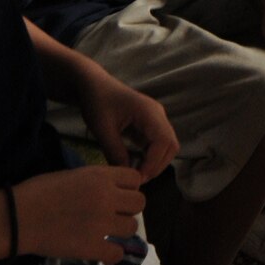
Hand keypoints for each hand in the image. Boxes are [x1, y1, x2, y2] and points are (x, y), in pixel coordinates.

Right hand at [15, 165, 146, 261]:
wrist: (18, 217)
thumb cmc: (37, 192)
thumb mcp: (71, 175)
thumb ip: (95, 181)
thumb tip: (109, 189)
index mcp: (100, 176)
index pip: (135, 178)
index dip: (129, 187)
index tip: (119, 194)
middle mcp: (107, 197)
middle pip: (139, 203)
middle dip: (128, 209)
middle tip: (113, 215)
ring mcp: (102, 223)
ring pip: (132, 228)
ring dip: (121, 231)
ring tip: (106, 233)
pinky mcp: (93, 247)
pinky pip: (118, 253)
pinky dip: (111, 254)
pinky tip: (101, 250)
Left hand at [77, 66, 177, 182]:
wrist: (94, 86)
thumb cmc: (97, 103)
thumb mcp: (102, 129)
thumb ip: (115, 152)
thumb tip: (128, 175)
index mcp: (149, 112)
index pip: (164, 141)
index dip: (154, 162)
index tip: (137, 177)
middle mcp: (158, 115)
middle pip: (171, 145)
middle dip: (157, 165)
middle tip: (137, 178)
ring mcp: (156, 120)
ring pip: (167, 146)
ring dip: (155, 162)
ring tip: (136, 173)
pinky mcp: (150, 125)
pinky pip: (158, 144)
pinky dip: (150, 157)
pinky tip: (135, 164)